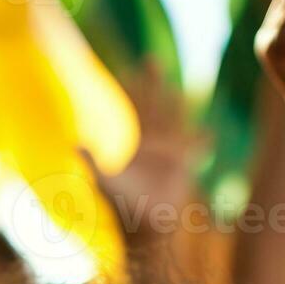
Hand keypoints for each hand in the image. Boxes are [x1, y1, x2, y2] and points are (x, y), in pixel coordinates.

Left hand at [82, 61, 207, 235]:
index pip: (130, 110)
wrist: (146, 224)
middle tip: (152, 59)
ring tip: (179, 92)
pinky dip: (201, 143)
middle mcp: (149, 142)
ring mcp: (168, 151)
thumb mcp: (107, 182)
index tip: (128, 68)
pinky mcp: (183, 165)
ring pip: (174, 120)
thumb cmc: (124, 203)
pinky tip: (209, 136)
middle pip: (152, 105)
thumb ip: (94, 163)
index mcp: (131, 142)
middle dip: (153, 83)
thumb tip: (75, 146)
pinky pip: (195, 149)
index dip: (129, 89)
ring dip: (177, 106)